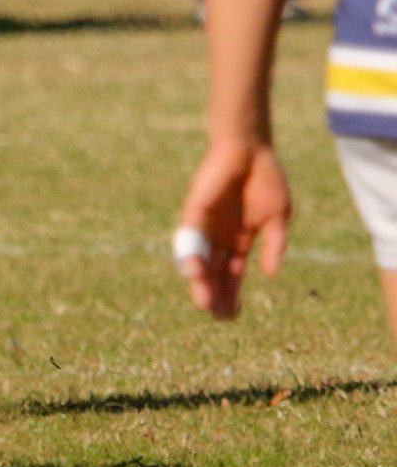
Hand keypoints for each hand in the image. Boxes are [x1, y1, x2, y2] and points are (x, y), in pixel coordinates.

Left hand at [176, 140, 290, 319]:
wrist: (250, 150)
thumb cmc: (265, 181)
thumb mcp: (277, 218)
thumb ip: (274, 245)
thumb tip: (271, 274)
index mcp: (239, 242)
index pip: (232, 276)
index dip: (231, 295)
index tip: (231, 316)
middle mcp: (219, 238)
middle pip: (213, 273)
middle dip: (214, 294)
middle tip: (215, 316)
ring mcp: (206, 226)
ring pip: (199, 260)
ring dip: (200, 281)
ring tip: (204, 302)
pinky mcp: (195, 211)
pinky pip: (189, 236)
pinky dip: (191, 253)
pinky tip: (194, 270)